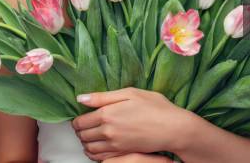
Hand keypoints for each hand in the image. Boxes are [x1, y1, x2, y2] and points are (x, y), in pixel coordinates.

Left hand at [71, 87, 192, 160]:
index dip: (77, 119)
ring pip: (88, 148)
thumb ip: (103, 96)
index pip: (80, 121)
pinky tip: (97, 147)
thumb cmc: (155, 107)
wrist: (172, 128)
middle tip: (84, 125)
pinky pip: (99, 157)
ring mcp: (114, 145)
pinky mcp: (121, 153)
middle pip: (82, 135)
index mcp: (107, 113)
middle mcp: (107, 131)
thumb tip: (81, 98)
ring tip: (89, 135)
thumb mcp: (130, 93)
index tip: (81, 116)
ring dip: (85, 142)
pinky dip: (93, 153)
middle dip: (80, 130)